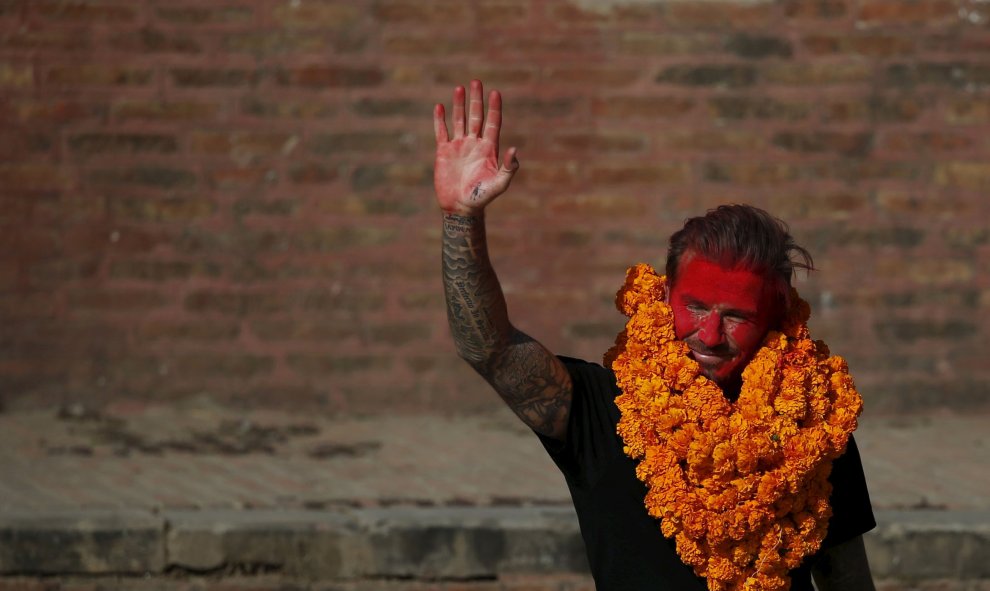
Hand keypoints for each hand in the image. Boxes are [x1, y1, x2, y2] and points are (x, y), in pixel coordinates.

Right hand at [433, 79, 518, 215]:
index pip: (493, 123)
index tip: (495, 92)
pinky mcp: (444, 152)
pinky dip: (440, 120)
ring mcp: (458, 146)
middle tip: (476, 81)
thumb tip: (514, 149)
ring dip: (459, 105)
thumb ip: (508, 168)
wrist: (460, 208)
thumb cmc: (482, 198)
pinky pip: (441, 132)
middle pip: (476, 116)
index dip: (494, 108)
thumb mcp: (499, 184)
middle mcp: (474, 143)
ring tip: (459, 88)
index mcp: (489, 148)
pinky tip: (440, 107)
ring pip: (459, 120)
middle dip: (476, 100)